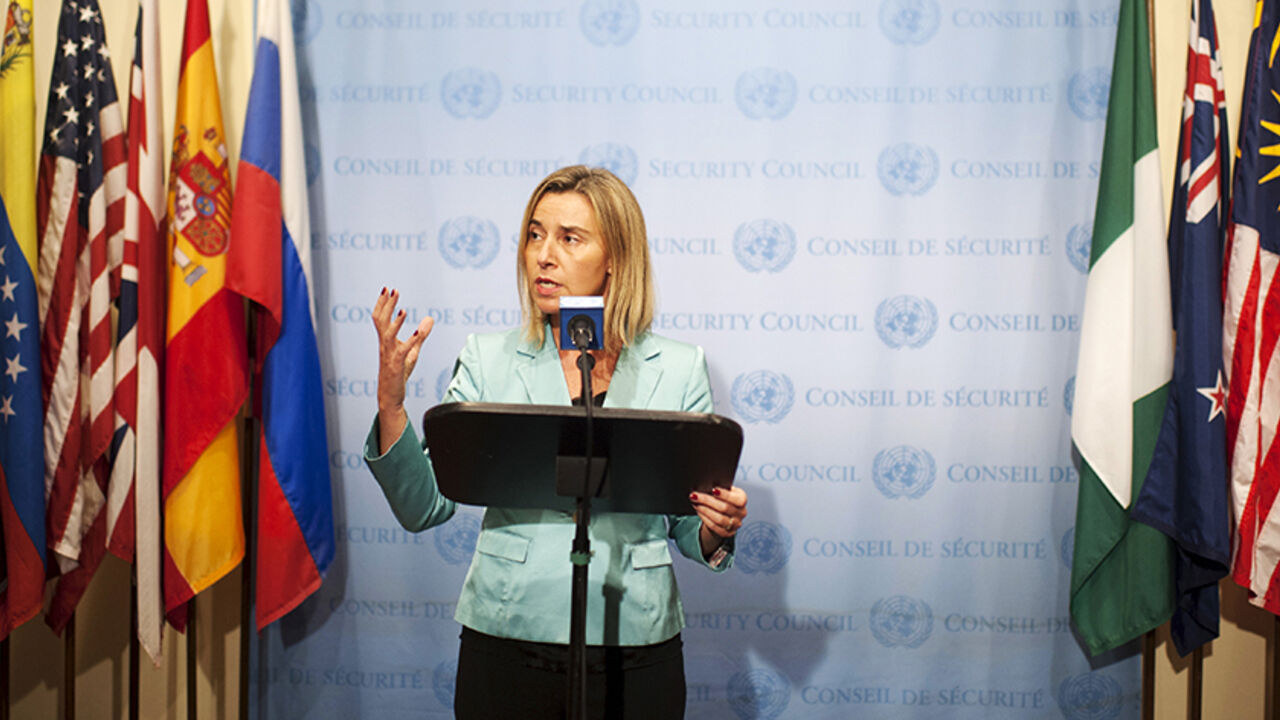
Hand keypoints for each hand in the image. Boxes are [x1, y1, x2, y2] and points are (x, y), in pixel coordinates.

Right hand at [373, 288, 432, 451]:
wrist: (390, 395)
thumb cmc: (399, 373)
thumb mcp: (412, 351)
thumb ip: (420, 335)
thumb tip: (430, 318)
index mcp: (385, 341)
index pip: (380, 318)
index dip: (382, 303)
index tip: (387, 289)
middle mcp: (384, 346)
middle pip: (381, 322)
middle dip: (386, 306)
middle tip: (392, 290)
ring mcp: (388, 356)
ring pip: (388, 336)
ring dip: (396, 323)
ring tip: (403, 309)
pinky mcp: (396, 367)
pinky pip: (402, 352)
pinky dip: (410, 342)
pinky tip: (418, 333)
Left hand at [691, 486, 747, 558]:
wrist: (724, 515)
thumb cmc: (722, 499)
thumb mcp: (725, 492)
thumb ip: (720, 488)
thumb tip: (706, 485)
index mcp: (742, 499)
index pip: (737, 499)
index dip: (725, 495)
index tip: (712, 489)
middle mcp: (742, 513)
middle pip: (724, 508)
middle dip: (707, 501)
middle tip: (694, 495)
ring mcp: (736, 524)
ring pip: (719, 519)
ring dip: (704, 510)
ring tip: (695, 503)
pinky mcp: (728, 533)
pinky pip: (714, 526)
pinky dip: (705, 518)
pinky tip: (698, 511)